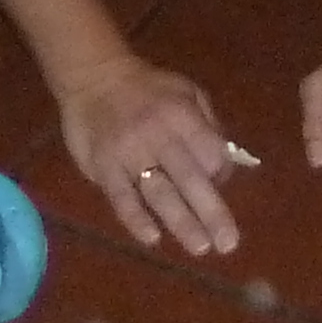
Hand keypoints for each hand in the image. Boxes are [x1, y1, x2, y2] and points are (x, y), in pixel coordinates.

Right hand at [57, 52, 242, 256]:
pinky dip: (137, 219)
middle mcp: (158, 134)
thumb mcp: (185, 92)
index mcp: (182, 115)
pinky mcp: (104, 166)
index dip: (221, 175)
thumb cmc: (148, 89)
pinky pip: (122, 197)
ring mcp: (129, 152)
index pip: (211, 153)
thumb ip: (207, 125)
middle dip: (211, 213)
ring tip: (199, 247)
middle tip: (227, 244)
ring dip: (181, 222)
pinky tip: (152, 239)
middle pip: (190, 178)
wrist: (94, 75)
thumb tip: (225, 166)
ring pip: (159, 193)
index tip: (221, 187)